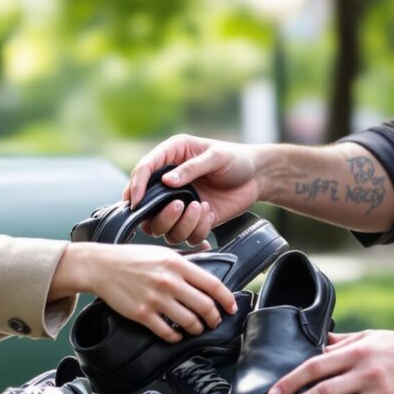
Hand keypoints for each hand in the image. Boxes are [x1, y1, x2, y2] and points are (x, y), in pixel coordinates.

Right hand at [62, 243, 238, 343]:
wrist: (102, 266)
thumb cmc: (132, 258)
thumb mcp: (163, 252)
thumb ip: (187, 260)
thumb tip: (209, 259)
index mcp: (177, 264)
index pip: (212, 285)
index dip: (227, 299)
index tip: (231, 308)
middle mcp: (169, 281)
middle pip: (205, 307)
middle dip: (214, 318)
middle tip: (213, 321)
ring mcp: (156, 299)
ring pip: (189, 322)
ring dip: (196, 329)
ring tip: (195, 328)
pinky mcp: (142, 313)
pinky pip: (167, 332)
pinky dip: (175, 337)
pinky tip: (176, 335)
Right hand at [127, 134, 263, 243]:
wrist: (257, 177)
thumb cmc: (235, 158)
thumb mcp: (215, 156)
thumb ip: (191, 168)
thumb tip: (167, 181)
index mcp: (170, 157)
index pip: (142, 171)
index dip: (135, 186)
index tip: (135, 201)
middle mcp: (170, 183)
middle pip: (147, 209)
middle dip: (161, 214)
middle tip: (180, 205)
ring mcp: (180, 204)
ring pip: (165, 228)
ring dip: (182, 223)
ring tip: (201, 207)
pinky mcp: (193, 221)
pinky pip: (187, 236)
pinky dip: (198, 229)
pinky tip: (210, 214)